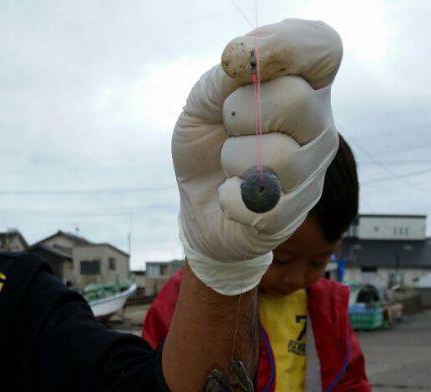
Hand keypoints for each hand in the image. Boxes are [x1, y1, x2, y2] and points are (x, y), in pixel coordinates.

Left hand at [172, 19, 342, 294]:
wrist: (200, 203)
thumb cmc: (209, 143)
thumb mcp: (204, 100)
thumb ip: (225, 76)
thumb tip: (244, 59)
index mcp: (305, 86)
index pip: (323, 49)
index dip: (285, 45)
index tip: (240, 58)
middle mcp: (319, 127)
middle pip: (295, 100)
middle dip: (242, 111)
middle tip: (229, 126)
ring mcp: (312, 174)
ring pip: (279, 157)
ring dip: (233, 159)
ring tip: (231, 164)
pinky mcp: (293, 216)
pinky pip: (259, 203)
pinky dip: (229, 199)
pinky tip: (231, 195)